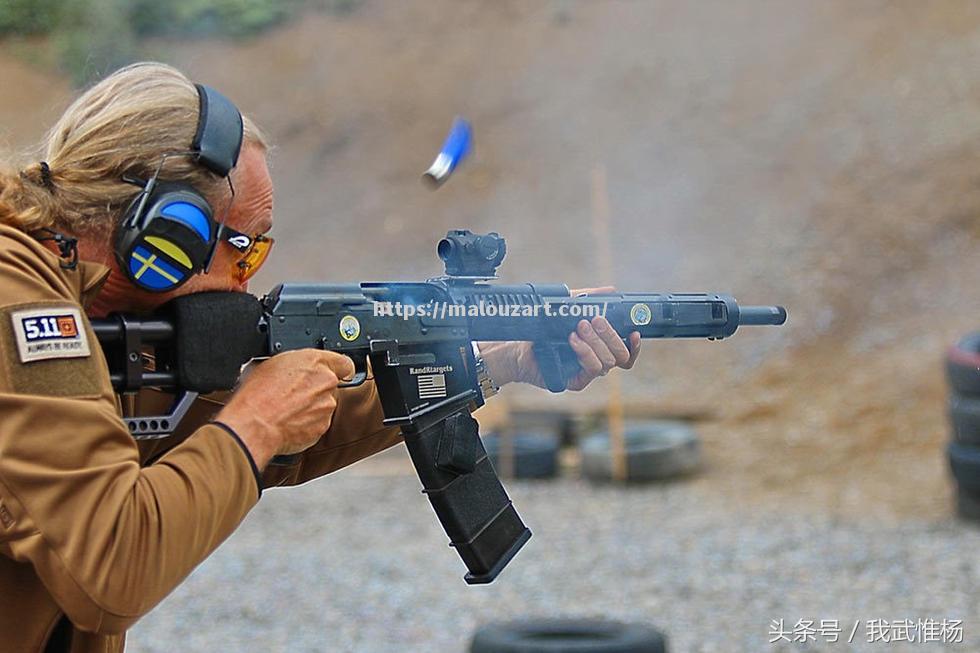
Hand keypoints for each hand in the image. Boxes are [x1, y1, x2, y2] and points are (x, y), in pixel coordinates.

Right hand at [215, 349, 354, 467]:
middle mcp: (326, 382)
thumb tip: (294, 369)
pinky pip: (316, 424)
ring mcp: (326, 406)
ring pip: (323, 406)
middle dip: (315, 390)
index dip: (340, 368)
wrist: (254, 424)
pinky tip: (287, 422)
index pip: (344, 362)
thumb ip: (294, 364)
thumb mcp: (271, 363)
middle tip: (293, 395)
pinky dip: (306, 424)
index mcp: (315, 361)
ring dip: (310, 408)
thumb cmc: (257, 394)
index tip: (338, 372)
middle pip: (329, 386)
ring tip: (286, 410)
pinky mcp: (322, 427)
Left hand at [479, 286, 640, 391]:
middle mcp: (597, 361)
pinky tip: (573, 340)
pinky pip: (591, 369)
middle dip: (611, 335)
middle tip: (595, 320)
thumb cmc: (544, 329)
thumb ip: (588, 299)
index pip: (627, 351)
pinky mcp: (576, 381)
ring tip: (579, 327)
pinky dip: (585, 352)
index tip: (634, 331)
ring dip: (596, 342)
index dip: (635, 345)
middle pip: (621, 355)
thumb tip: (611, 291)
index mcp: (601, 347)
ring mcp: (587, 373)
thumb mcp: (567, 307)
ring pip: (607, 362)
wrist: (518, 346)